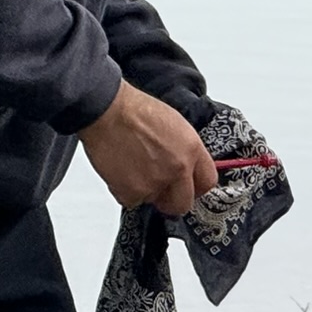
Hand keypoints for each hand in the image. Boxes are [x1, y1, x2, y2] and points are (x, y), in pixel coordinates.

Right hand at [79, 80, 216, 215]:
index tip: (187, 188)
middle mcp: (178, 168)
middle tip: (158, 188)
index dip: (195, 188)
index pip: (207, 182)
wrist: (104, 107)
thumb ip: (184, 151)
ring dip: (144, 190)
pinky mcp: (133, 191)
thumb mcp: (174, 124)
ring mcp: (156, 181)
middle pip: (183, 203)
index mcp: (191, 149)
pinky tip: (120, 169)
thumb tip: (187, 170)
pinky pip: (131, 200)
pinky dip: (124, 190)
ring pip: (154, 200)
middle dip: (171, 199)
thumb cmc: (133, 110)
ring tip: (132, 165)